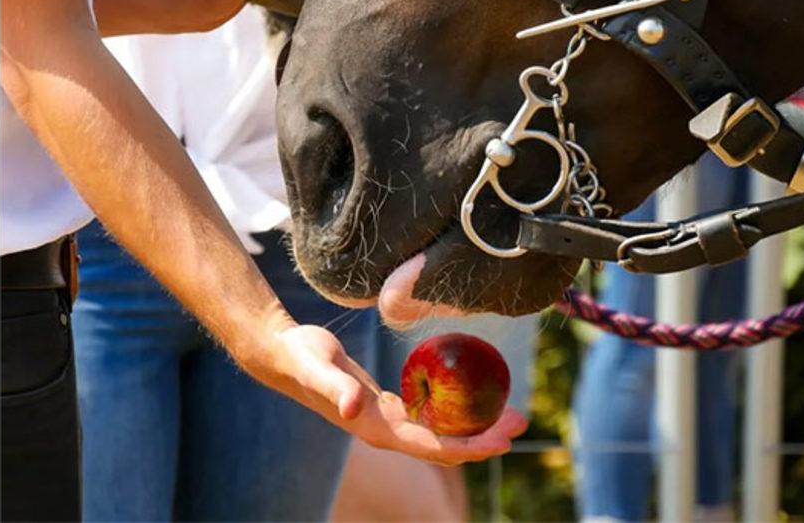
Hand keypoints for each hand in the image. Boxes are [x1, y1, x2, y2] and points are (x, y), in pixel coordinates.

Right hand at [243, 321, 529, 464]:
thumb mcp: (318, 367)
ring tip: (510, 411)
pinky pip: (430, 417)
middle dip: (484, 438)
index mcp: (375, 430)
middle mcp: (385, 433)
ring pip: (440, 435)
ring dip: (475, 428)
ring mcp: (387, 423)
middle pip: (444, 446)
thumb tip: (354, 409)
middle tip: (521, 419)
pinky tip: (475, 397)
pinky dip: (456, 413)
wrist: (283, 356)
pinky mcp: (388, 409)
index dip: (470, 445)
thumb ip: (335, 388)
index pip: (433, 446)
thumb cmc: (301, 356)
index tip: (502, 438)